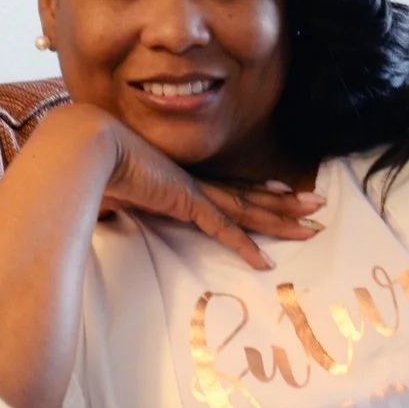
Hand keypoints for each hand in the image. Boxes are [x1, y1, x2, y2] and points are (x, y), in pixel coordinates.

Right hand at [46, 106, 323, 270]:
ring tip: (313, 223)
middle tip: (317, 205)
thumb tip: (103, 213)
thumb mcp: (114, 191)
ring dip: (281, 218)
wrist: (91, 146)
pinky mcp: (187, 202)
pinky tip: (265, 261)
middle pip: (249, 195)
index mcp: (181, 179)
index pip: (228, 188)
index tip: (284, 193)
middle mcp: (195, 182)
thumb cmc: (94, 167)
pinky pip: (224, 230)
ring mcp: (194, 191)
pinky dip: (245, 246)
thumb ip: (119, 203)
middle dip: (285, 203)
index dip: (258, 192)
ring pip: (248, 208)